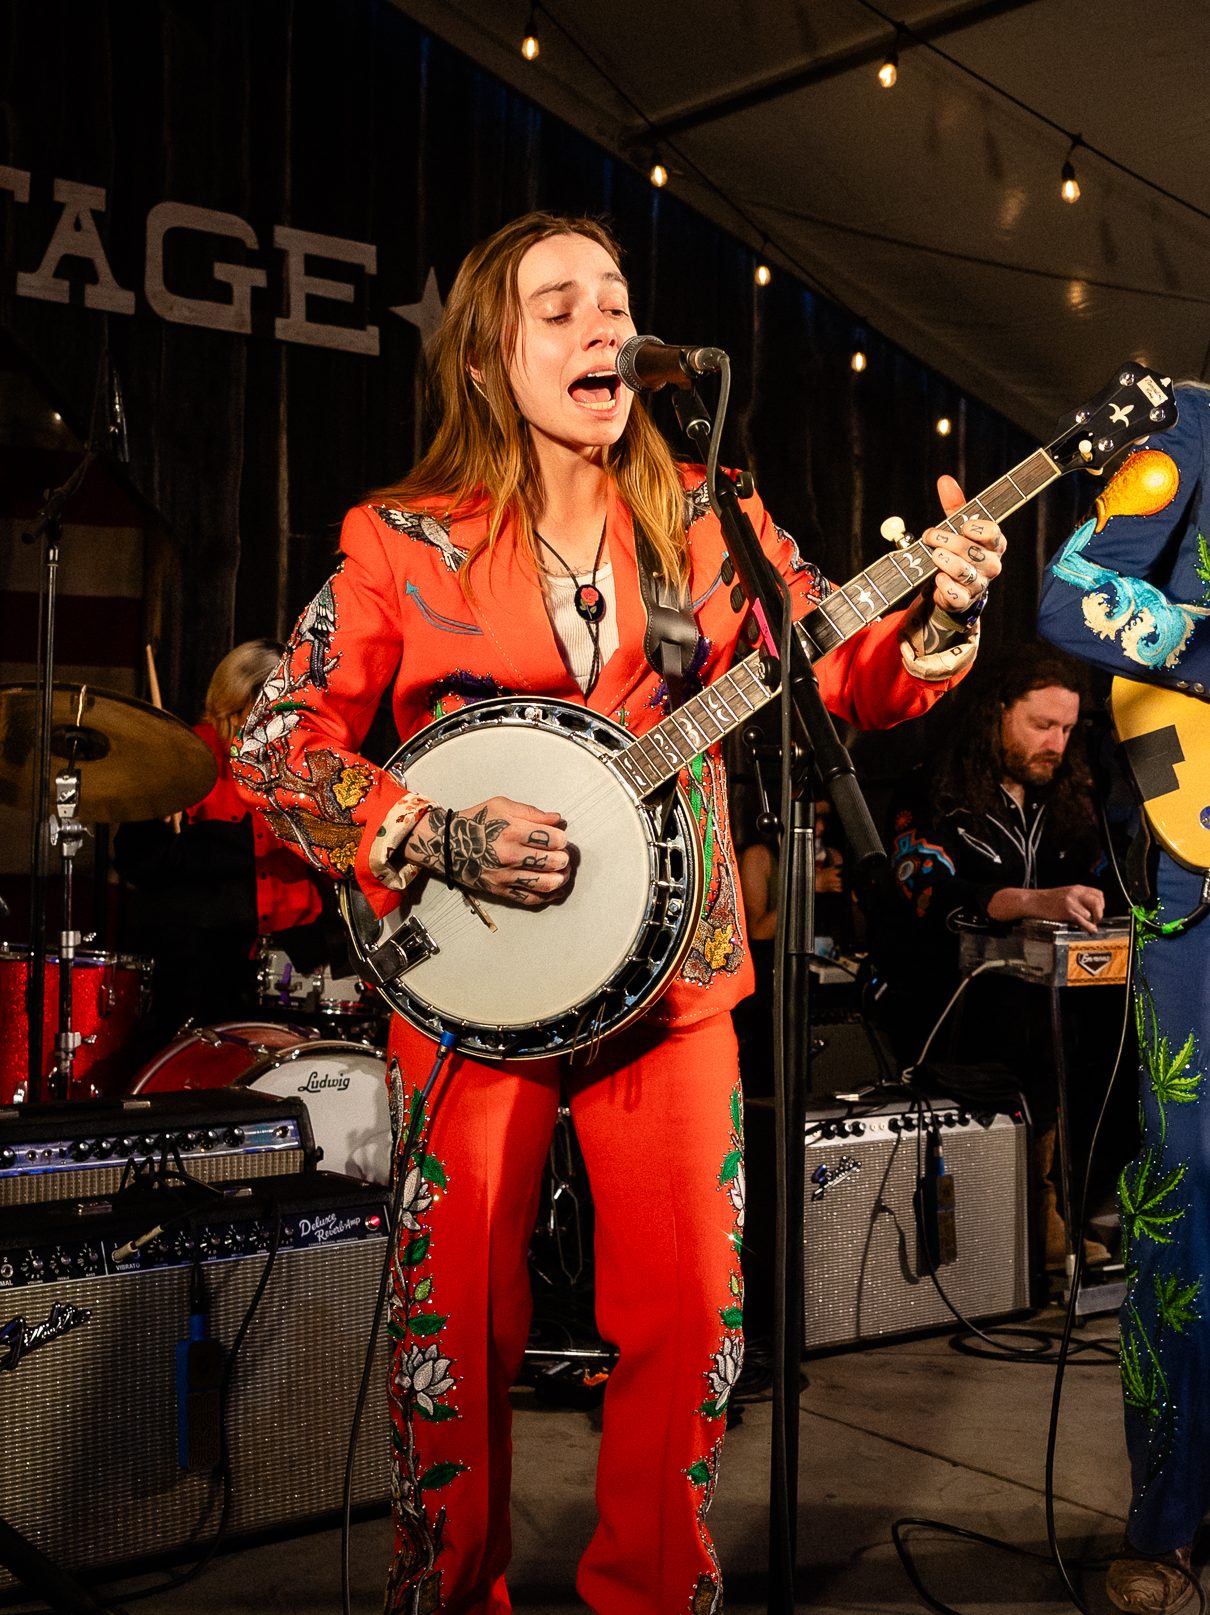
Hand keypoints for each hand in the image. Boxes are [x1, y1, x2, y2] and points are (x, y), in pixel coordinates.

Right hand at [403, 797, 570, 906]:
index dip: (562, 839)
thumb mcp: (502, 805)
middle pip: (554, 862)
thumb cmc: (475, 822)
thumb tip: (557, 820)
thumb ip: (532, 812)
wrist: (447, 844)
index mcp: (513, 831)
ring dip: (561, 878)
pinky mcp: (501, 890)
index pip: (554, 839)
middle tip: (562, 855)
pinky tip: (554, 888)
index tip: (559, 839)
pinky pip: (531, 899)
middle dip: (564, 858)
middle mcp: (510, 855)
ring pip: (546, 884)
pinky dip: (548, 895)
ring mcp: (506, 875)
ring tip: (562, 871)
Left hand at [921, 474, 1003, 616]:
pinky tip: (937, 577)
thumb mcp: (958, 527)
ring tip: (934, 555)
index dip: (974, 528)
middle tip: (931, 536)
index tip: (961, 525)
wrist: (953, 586)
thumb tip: (945, 480)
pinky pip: (954, 593)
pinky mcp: (964, 601)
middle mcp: (991, 564)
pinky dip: (942, 584)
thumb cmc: (959, 551)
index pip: (992, 533)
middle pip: (971, 550)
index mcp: (995, 544)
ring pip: (962, 570)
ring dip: (942, 560)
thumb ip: (954, 505)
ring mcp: (979, 584)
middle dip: (945, 540)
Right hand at [1031, 884, 1105, 933]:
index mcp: (1077, 888)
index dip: (1102, 904)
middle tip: (1096, 920)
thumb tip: (1090, 909)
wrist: (1033, 901)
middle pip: (1097, 902)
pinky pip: (1082, 920)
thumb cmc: (1047, 899)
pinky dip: (1088, 927)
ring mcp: (1071, 903)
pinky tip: (1090, 930)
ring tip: (1088, 925)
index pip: (1098, 894)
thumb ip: (1078, 898)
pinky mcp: (1066, 912)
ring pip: (1090, 914)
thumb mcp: (1066, 893)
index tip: (1098, 911)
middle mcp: (1075, 894)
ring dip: (1091, 921)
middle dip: (1099, 913)